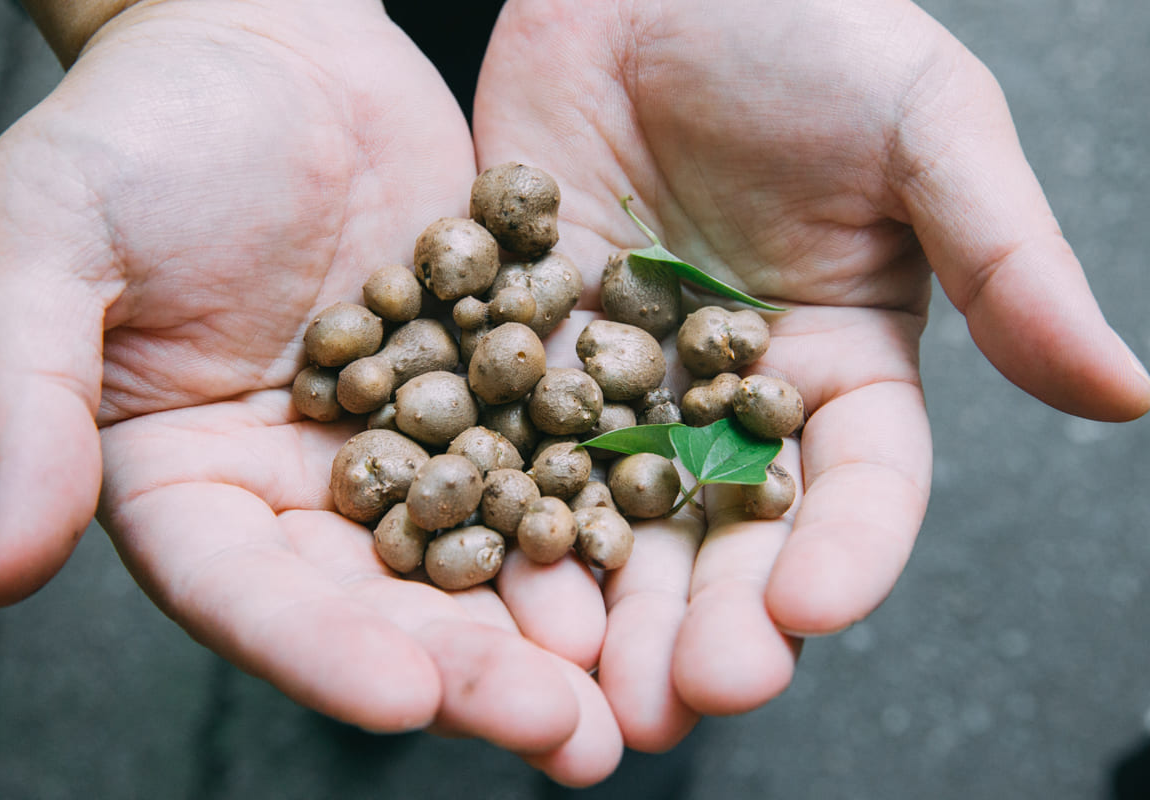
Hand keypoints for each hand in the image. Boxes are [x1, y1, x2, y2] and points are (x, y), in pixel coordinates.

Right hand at [0, 1, 619, 783]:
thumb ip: (23, 398)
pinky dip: (596, 504)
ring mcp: (401, 439)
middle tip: (563, 733)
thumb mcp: (45, 241)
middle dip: (469, 670)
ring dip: (551, 622)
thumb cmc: (135, 128)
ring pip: (478, 547)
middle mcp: (300, 485)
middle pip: (383, 599)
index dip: (320, 650)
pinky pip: (542, 451)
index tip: (403, 700)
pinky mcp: (481, 382)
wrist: (268, 43)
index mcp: (187, 482)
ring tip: (626, 694)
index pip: (247, 593)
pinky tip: (661, 552)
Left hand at [473, 0, 1149, 749]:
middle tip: (676, 701)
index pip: (856, 490)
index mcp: (842, 369)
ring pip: (610, 513)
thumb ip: (1008, 262)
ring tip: (574, 683)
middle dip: (706, 620)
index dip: (842, 555)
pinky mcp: (525, 343)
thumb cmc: (809, 29)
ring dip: (597, 602)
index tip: (806, 609)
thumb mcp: (927, 129)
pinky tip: (476, 569)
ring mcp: (622, 379)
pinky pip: (506, 435)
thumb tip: (1129, 393)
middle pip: (726, 535)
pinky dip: (493, 502)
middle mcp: (730, 397)